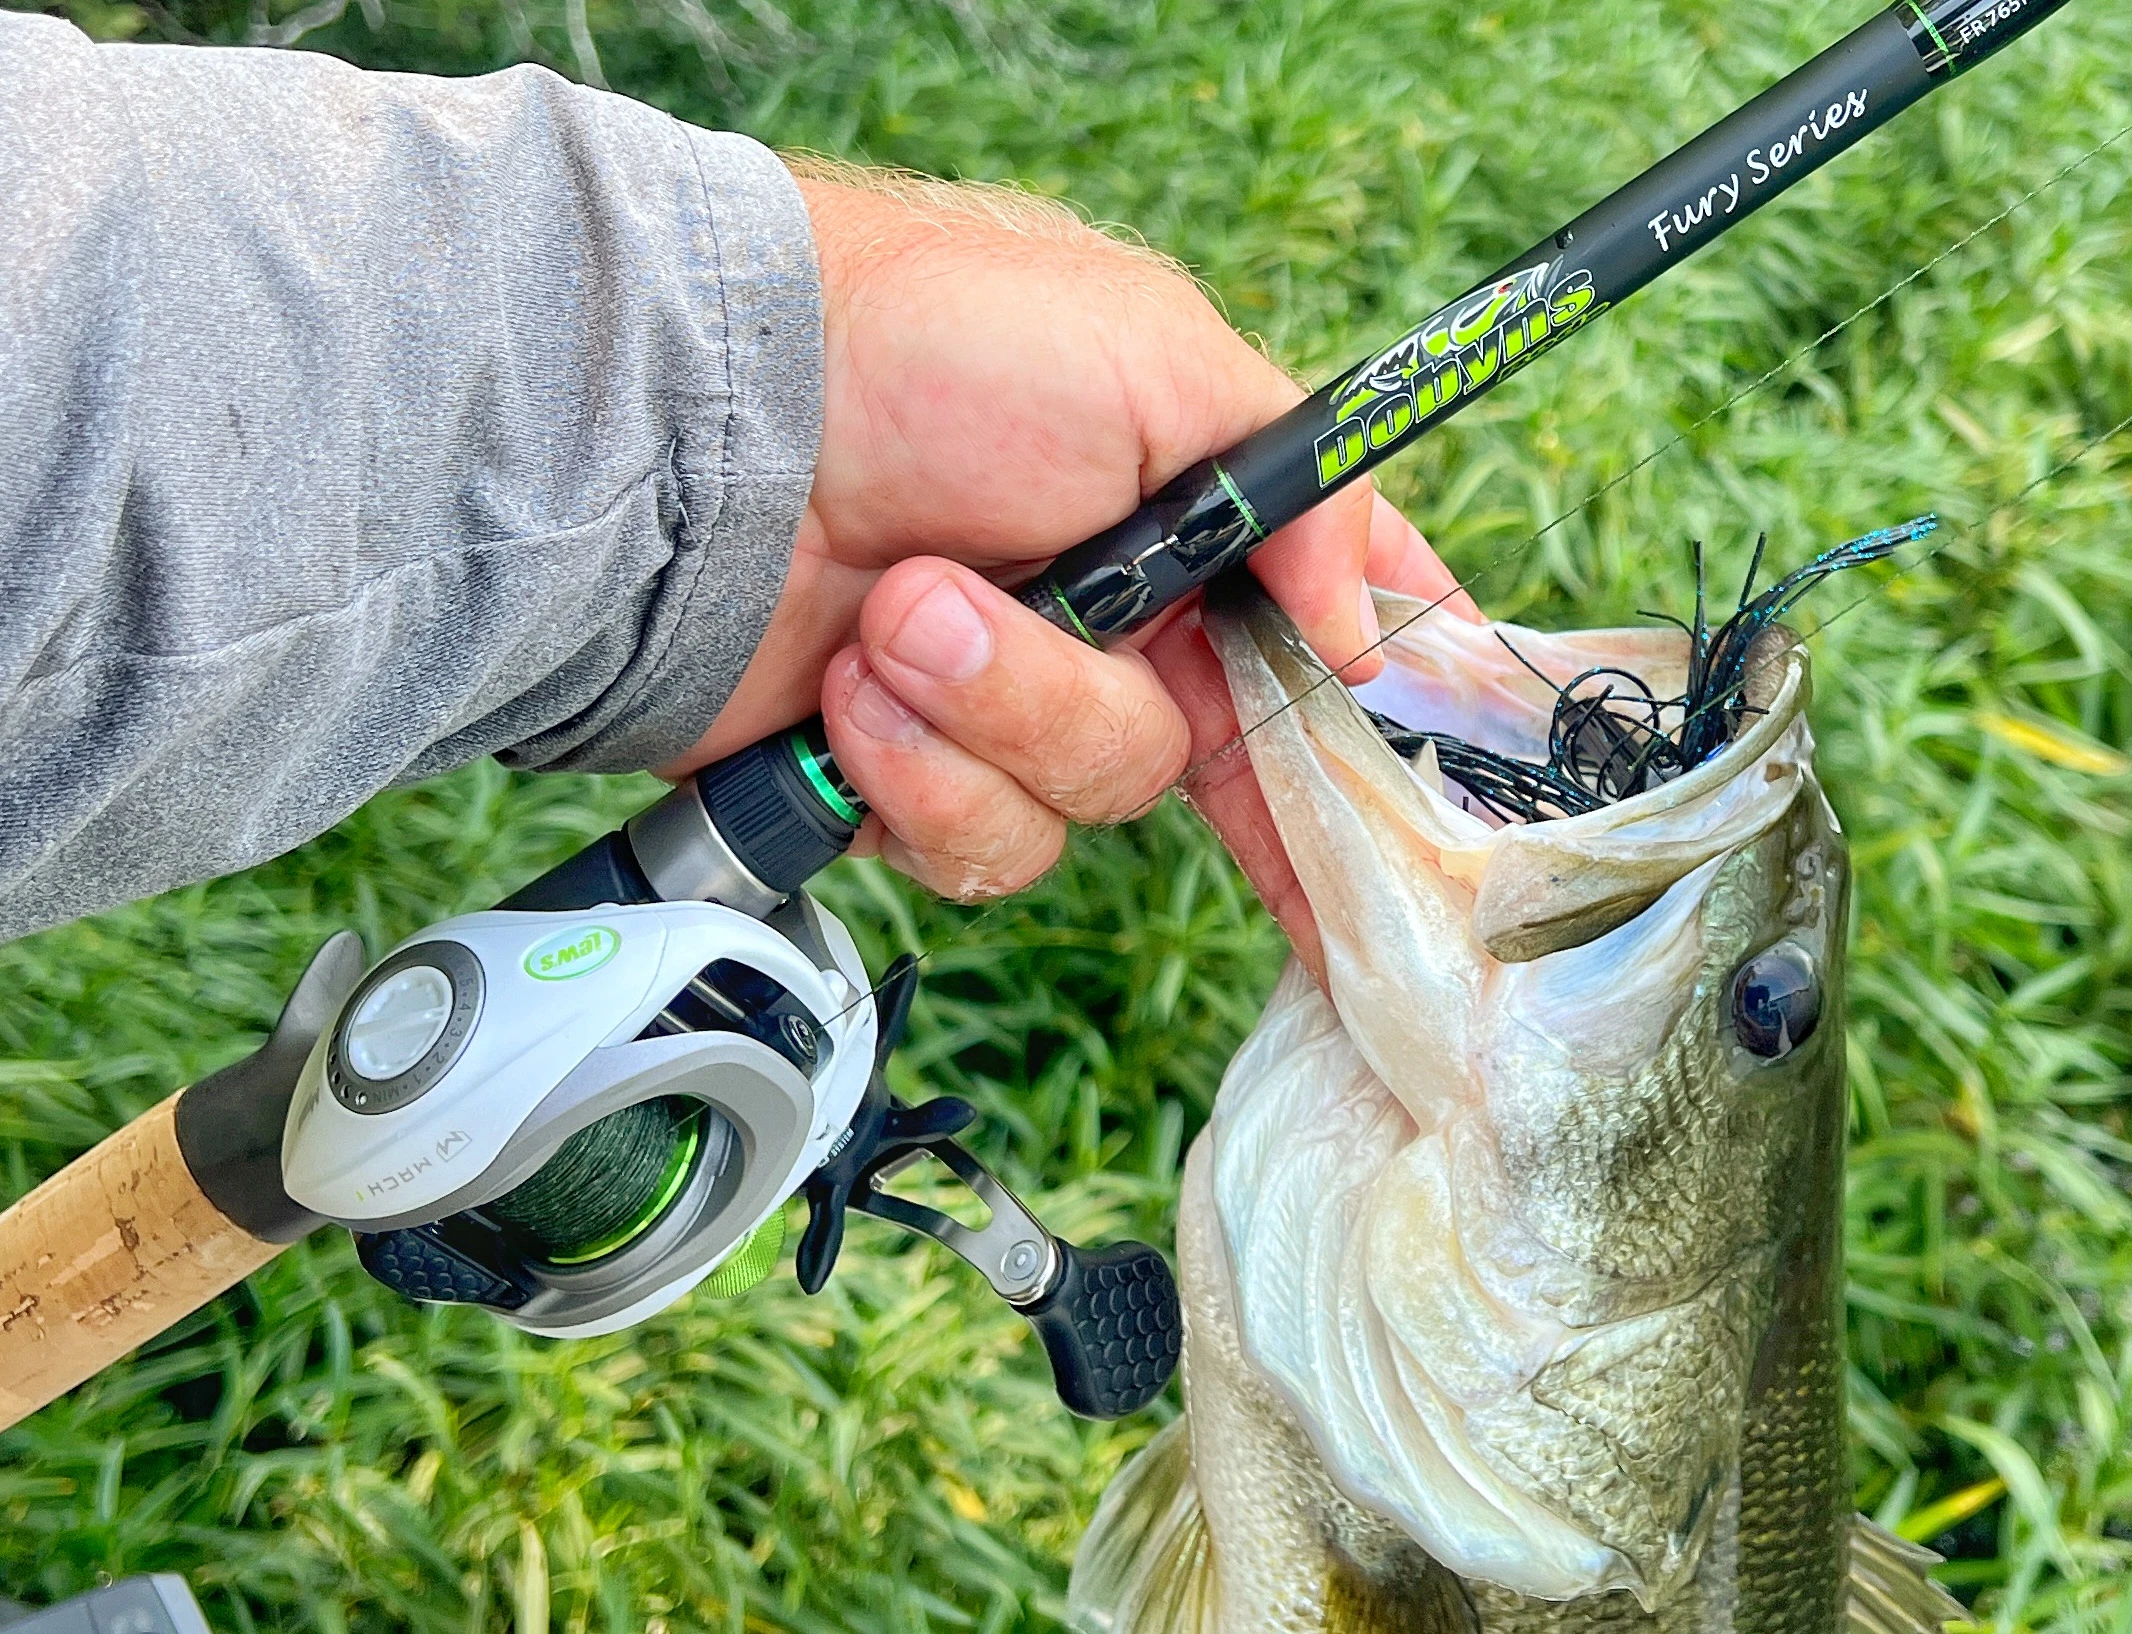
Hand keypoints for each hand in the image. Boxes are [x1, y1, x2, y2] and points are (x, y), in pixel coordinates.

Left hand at [675, 159, 1473, 901]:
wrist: (706, 428)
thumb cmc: (922, 344)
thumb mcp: (1156, 358)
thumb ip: (1301, 498)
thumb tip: (1365, 630)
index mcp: (1202, 525)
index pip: (1337, 634)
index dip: (1384, 713)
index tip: (1425, 802)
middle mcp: (1125, 629)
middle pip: (1217, 759)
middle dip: (1099, 695)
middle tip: (1040, 606)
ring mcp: (1014, 712)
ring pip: (1089, 807)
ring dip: (990, 712)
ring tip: (900, 610)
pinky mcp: (911, 783)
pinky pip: (977, 849)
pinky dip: (912, 774)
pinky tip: (852, 689)